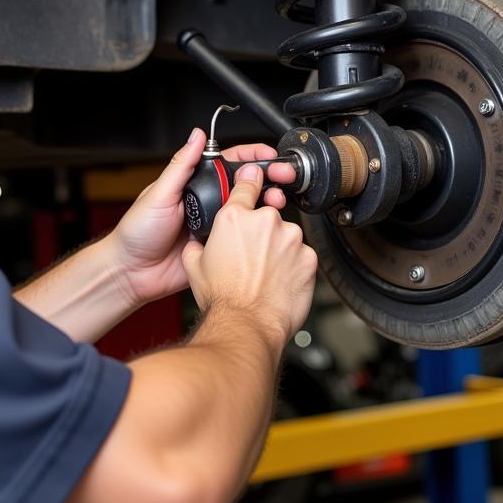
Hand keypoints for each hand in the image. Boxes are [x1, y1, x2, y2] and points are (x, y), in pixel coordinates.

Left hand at [105, 128, 297, 309]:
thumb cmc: (137, 232)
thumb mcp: (159, 194)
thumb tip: (197, 135)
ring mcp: (215, 225)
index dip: (251, 157)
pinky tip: (268, 227)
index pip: (227, 163)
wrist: (132, 272)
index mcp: (193, 184)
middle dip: (268, 178)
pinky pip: (243, 237)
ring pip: (248, 210)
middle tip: (286, 176)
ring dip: (267, 203)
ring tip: (278, 201)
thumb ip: (181, 165)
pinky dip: (259, 231)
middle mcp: (207, 202)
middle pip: (244, 185)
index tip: (269, 155)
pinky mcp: (219, 247)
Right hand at [182, 164, 316, 344]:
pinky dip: (293, 264)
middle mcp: (265, 222)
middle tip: (251, 255)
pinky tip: (280, 280)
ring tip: (265, 272)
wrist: (246, 325)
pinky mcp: (308, 257)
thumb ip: (198, 242)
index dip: (250, 181)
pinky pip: (301, 254)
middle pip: (267, 215)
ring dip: (278, 248)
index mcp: (234, 217)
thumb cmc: (222, 298)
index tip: (254, 178)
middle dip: (261, 231)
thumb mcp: (194, 264)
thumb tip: (199, 240)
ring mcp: (290, 238)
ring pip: (285, 235)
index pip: (247, 184)